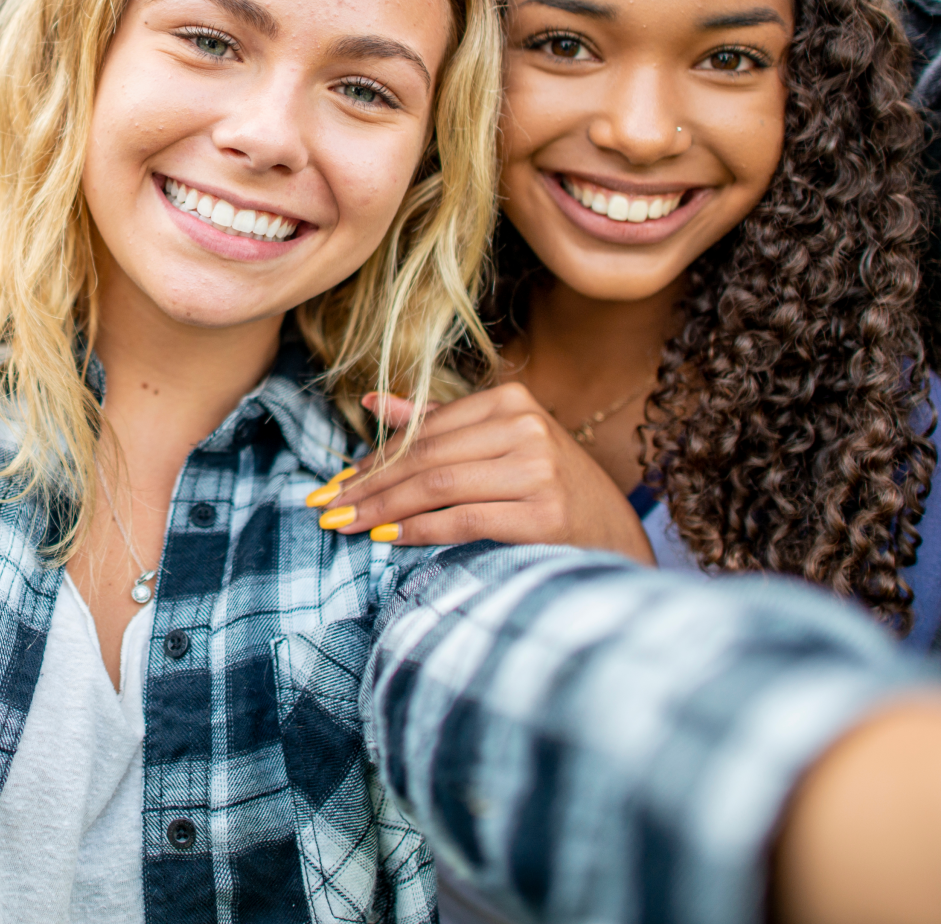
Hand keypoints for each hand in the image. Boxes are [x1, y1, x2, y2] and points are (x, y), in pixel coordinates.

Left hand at [306, 384, 653, 561]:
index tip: (335, 484)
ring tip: (345, 526)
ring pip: (437, 486)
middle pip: (425, 458)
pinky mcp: (544, 514)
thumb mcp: (498, 446)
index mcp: (511, 402)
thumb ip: (437, 425)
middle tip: (326, 508)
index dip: (374, 459)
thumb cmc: (549, 488)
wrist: (614, 535)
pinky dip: (418, 530)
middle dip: (367, 486)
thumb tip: (372, 401)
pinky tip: (387, 539)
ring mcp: (538, 470)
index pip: (425, 432)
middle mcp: (526, 428)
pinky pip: (463, 520)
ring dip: (382, 509)